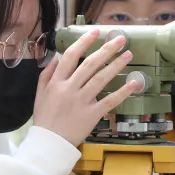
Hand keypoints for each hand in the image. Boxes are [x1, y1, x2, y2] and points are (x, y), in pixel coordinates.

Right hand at [32, 29, 142, 145]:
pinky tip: (134, 82)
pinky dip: (123, 92)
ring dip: (116, 65)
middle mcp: (69, 89)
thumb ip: (48, 74)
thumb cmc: (45, 117)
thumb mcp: (40, 93)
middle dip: (106, 49)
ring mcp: (82, 101)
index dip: (84, 42)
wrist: (49, 143)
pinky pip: (110, 101)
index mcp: (57, 82)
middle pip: (90, 64)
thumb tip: (59, 56)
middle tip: (120, 39)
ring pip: (101, 79)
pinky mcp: (92, 114)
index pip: (72, 56)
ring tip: (128, 54)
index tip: (96, 32)